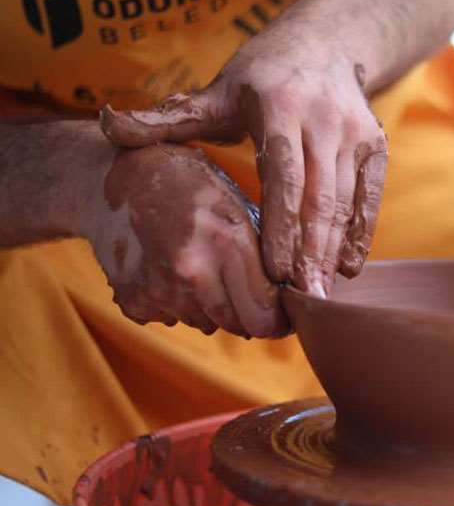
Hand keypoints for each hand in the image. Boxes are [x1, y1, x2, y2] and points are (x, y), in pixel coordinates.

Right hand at [89, 144, 284, 337]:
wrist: (110, 180)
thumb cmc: (184, 183)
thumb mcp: (234, 201)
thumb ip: (263, 248)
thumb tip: (291, 292)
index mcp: (224, 239)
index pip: (265, 312)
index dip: (280, 318)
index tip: (285, 314)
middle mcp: (191, 271)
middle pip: (240, 325)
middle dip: (251, 313)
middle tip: (250, 290)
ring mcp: (158, 290)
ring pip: (209, 323)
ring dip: (215, 306)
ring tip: (205, 267)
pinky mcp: (134, 302)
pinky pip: (175, 318)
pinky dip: (181, 303)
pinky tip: (174, 269)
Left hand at [100, 29, 387, 296]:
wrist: (325, 42)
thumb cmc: (261, 76)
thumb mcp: (217, 91)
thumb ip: (169, 117)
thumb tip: (107, 125)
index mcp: (280, 106)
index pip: (283, 174)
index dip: (282, 224)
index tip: (276, 271)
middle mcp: (323, 118)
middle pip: (319, 195)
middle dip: (311, 251)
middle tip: (303, 300)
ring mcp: (355, 131)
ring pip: (345, 199)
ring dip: (333, 249)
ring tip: (320, 294)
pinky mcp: (376, 144)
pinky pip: (370, 194)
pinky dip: (361, 232)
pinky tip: (348, 267)